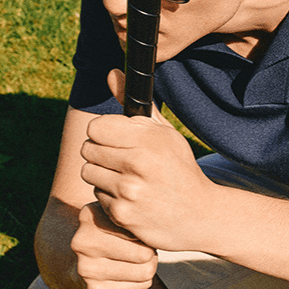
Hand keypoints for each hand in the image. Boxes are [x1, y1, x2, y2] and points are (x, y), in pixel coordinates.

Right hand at [71, 201, 157, 288]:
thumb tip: (164, 217)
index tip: (139, 230)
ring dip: (148, 266)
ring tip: (135, 261)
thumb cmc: (112, 234)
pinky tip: (127, 275)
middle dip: (151, 251)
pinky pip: (140, 286)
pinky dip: (140, 282)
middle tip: (142, 249)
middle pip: (145, 252)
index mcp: (90, 216)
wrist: (80, 264)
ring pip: (146, 271)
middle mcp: (83, 243)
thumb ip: (136, 209)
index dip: (146, 230)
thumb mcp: (119, 214)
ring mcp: (86, 269)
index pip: (138, 226)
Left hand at [78, 69, 215, 250]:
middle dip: (102, 154)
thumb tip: (110, 73)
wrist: (200, 215)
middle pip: (87, 149)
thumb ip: (136, 105)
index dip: (105, 133)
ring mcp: (129, 190)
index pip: (96, 127)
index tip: (118, 141)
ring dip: (103, 176)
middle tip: (123, 163)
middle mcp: (137, 163)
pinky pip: (97, 197)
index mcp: (149, 139)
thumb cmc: (179, 169)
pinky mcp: (123, 214)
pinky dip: (110, 198)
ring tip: (127, 180)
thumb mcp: (165, 134)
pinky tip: (132, 199)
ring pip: (88, 173)